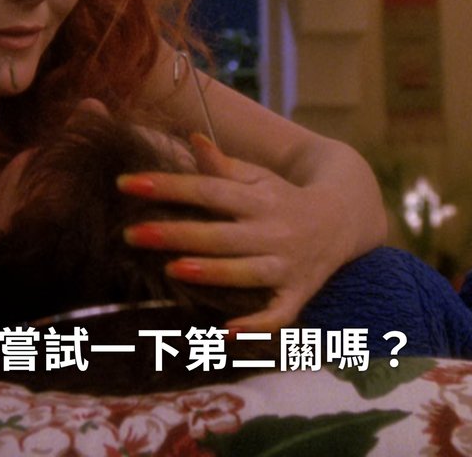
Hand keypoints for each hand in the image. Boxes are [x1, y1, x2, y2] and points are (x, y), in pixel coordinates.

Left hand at [118, 133, 353, 331]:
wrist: (345, 219)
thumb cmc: (284, 197)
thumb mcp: (259, 177)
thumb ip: (223, 165)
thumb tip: (192, 138)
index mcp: (257, 198)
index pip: (207, 189)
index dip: (166, 186)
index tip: (126, 183)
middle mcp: (273, 230)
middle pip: (219, 233)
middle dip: (176, 233)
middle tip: (129, 233)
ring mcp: (287, 264)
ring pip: (247, 271)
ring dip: (212, 272)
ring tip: (173, 270)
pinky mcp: (298, 294)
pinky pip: (279, 314)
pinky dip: (257, 325)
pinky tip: (226, 332)